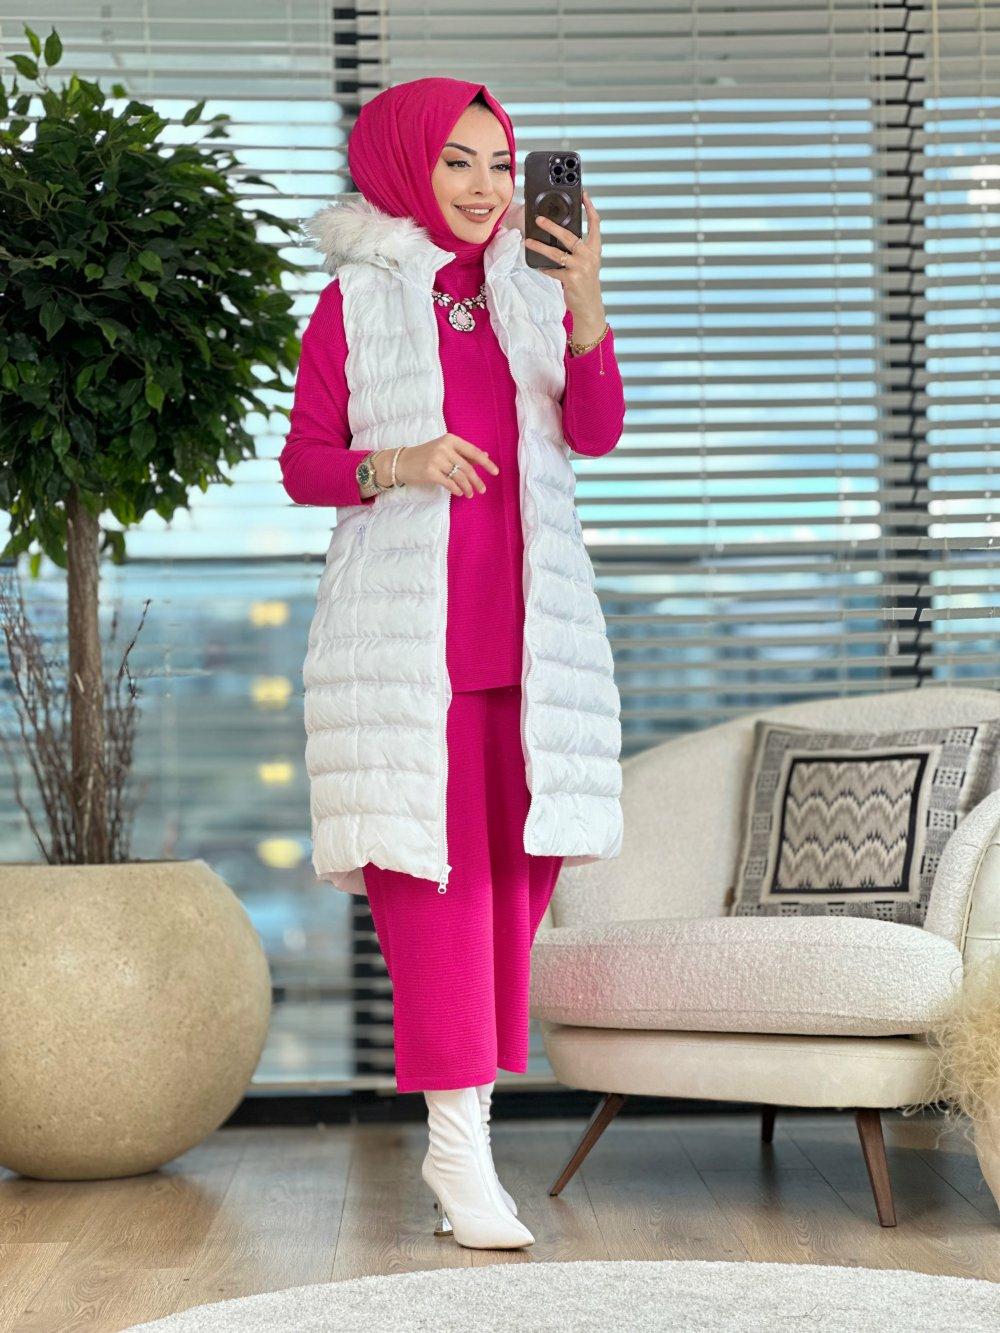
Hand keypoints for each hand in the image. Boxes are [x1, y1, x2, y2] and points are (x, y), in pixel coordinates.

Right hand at [388, 433, 498, 497]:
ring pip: (459, 477)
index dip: (486, 463)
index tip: (495, 472)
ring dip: (467, 487)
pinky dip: (456, 490)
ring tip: (470, 494)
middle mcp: (444, 447)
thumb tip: (484, 455)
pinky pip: (449, 483)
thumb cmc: (426, 456)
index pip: (473, 452)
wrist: (402, 462)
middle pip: (467, 467)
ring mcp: (436, 459)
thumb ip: (463, 453)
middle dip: (477, 481)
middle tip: (483, 490)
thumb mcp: (445, 450)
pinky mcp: (430, 472)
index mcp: (450, 439)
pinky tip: (459, 493)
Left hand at [523, 188, 605, 333]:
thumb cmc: (586, 282)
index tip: (583, 195)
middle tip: (539, 220)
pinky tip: (536, 265)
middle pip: (569, 236)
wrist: (589, 306)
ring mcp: (580, 268)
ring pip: (556, 253)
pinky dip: (543, 268)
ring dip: (540, 247)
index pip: (595, 224)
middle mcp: (589, 256)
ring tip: (528, 242)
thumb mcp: (587, 263)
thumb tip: (559, 235)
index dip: (590, 208)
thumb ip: (578, 249)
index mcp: (595, 249)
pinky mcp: (571, 279)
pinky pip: (552, 270)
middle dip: (552, 226)